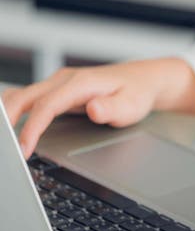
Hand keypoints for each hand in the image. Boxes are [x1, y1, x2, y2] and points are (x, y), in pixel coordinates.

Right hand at [1, 58, 194, 157]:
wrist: (144, 80)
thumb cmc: (138, 93)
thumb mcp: (132, 105)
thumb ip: (112, 109)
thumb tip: (93, 109)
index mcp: (81, 83)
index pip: (47, 105)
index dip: (32, 128)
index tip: (24, 149)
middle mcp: (65, 80)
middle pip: (23, 97)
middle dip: (7, 122)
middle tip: (6, 150)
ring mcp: (59, 84)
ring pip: (22, 96)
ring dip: (7, 117)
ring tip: (5, 143)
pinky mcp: (58, 91)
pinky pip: (30, 101)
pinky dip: (17, 114)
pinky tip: (12, 132)